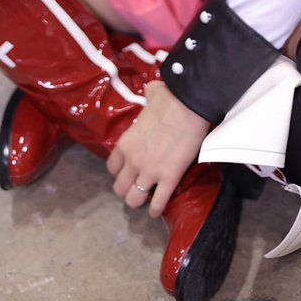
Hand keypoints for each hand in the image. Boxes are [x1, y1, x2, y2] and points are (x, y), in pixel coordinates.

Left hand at [106, 81, 210, 217]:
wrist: (188, 105)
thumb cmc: (169, 98)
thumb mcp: (151, 95)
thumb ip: (148, 96)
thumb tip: (152, 89)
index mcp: (125, 143)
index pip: (112, 168)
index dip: (119, 171)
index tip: (128, 170)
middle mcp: (132, 161)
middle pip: (120, 188)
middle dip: (127, 189)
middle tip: (137, 186)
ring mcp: (149, 172)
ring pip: (134, 200)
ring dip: (139, 201)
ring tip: (145, 200)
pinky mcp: (169, 178)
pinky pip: (158, 203)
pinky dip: (156, 210)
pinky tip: (156, 211)